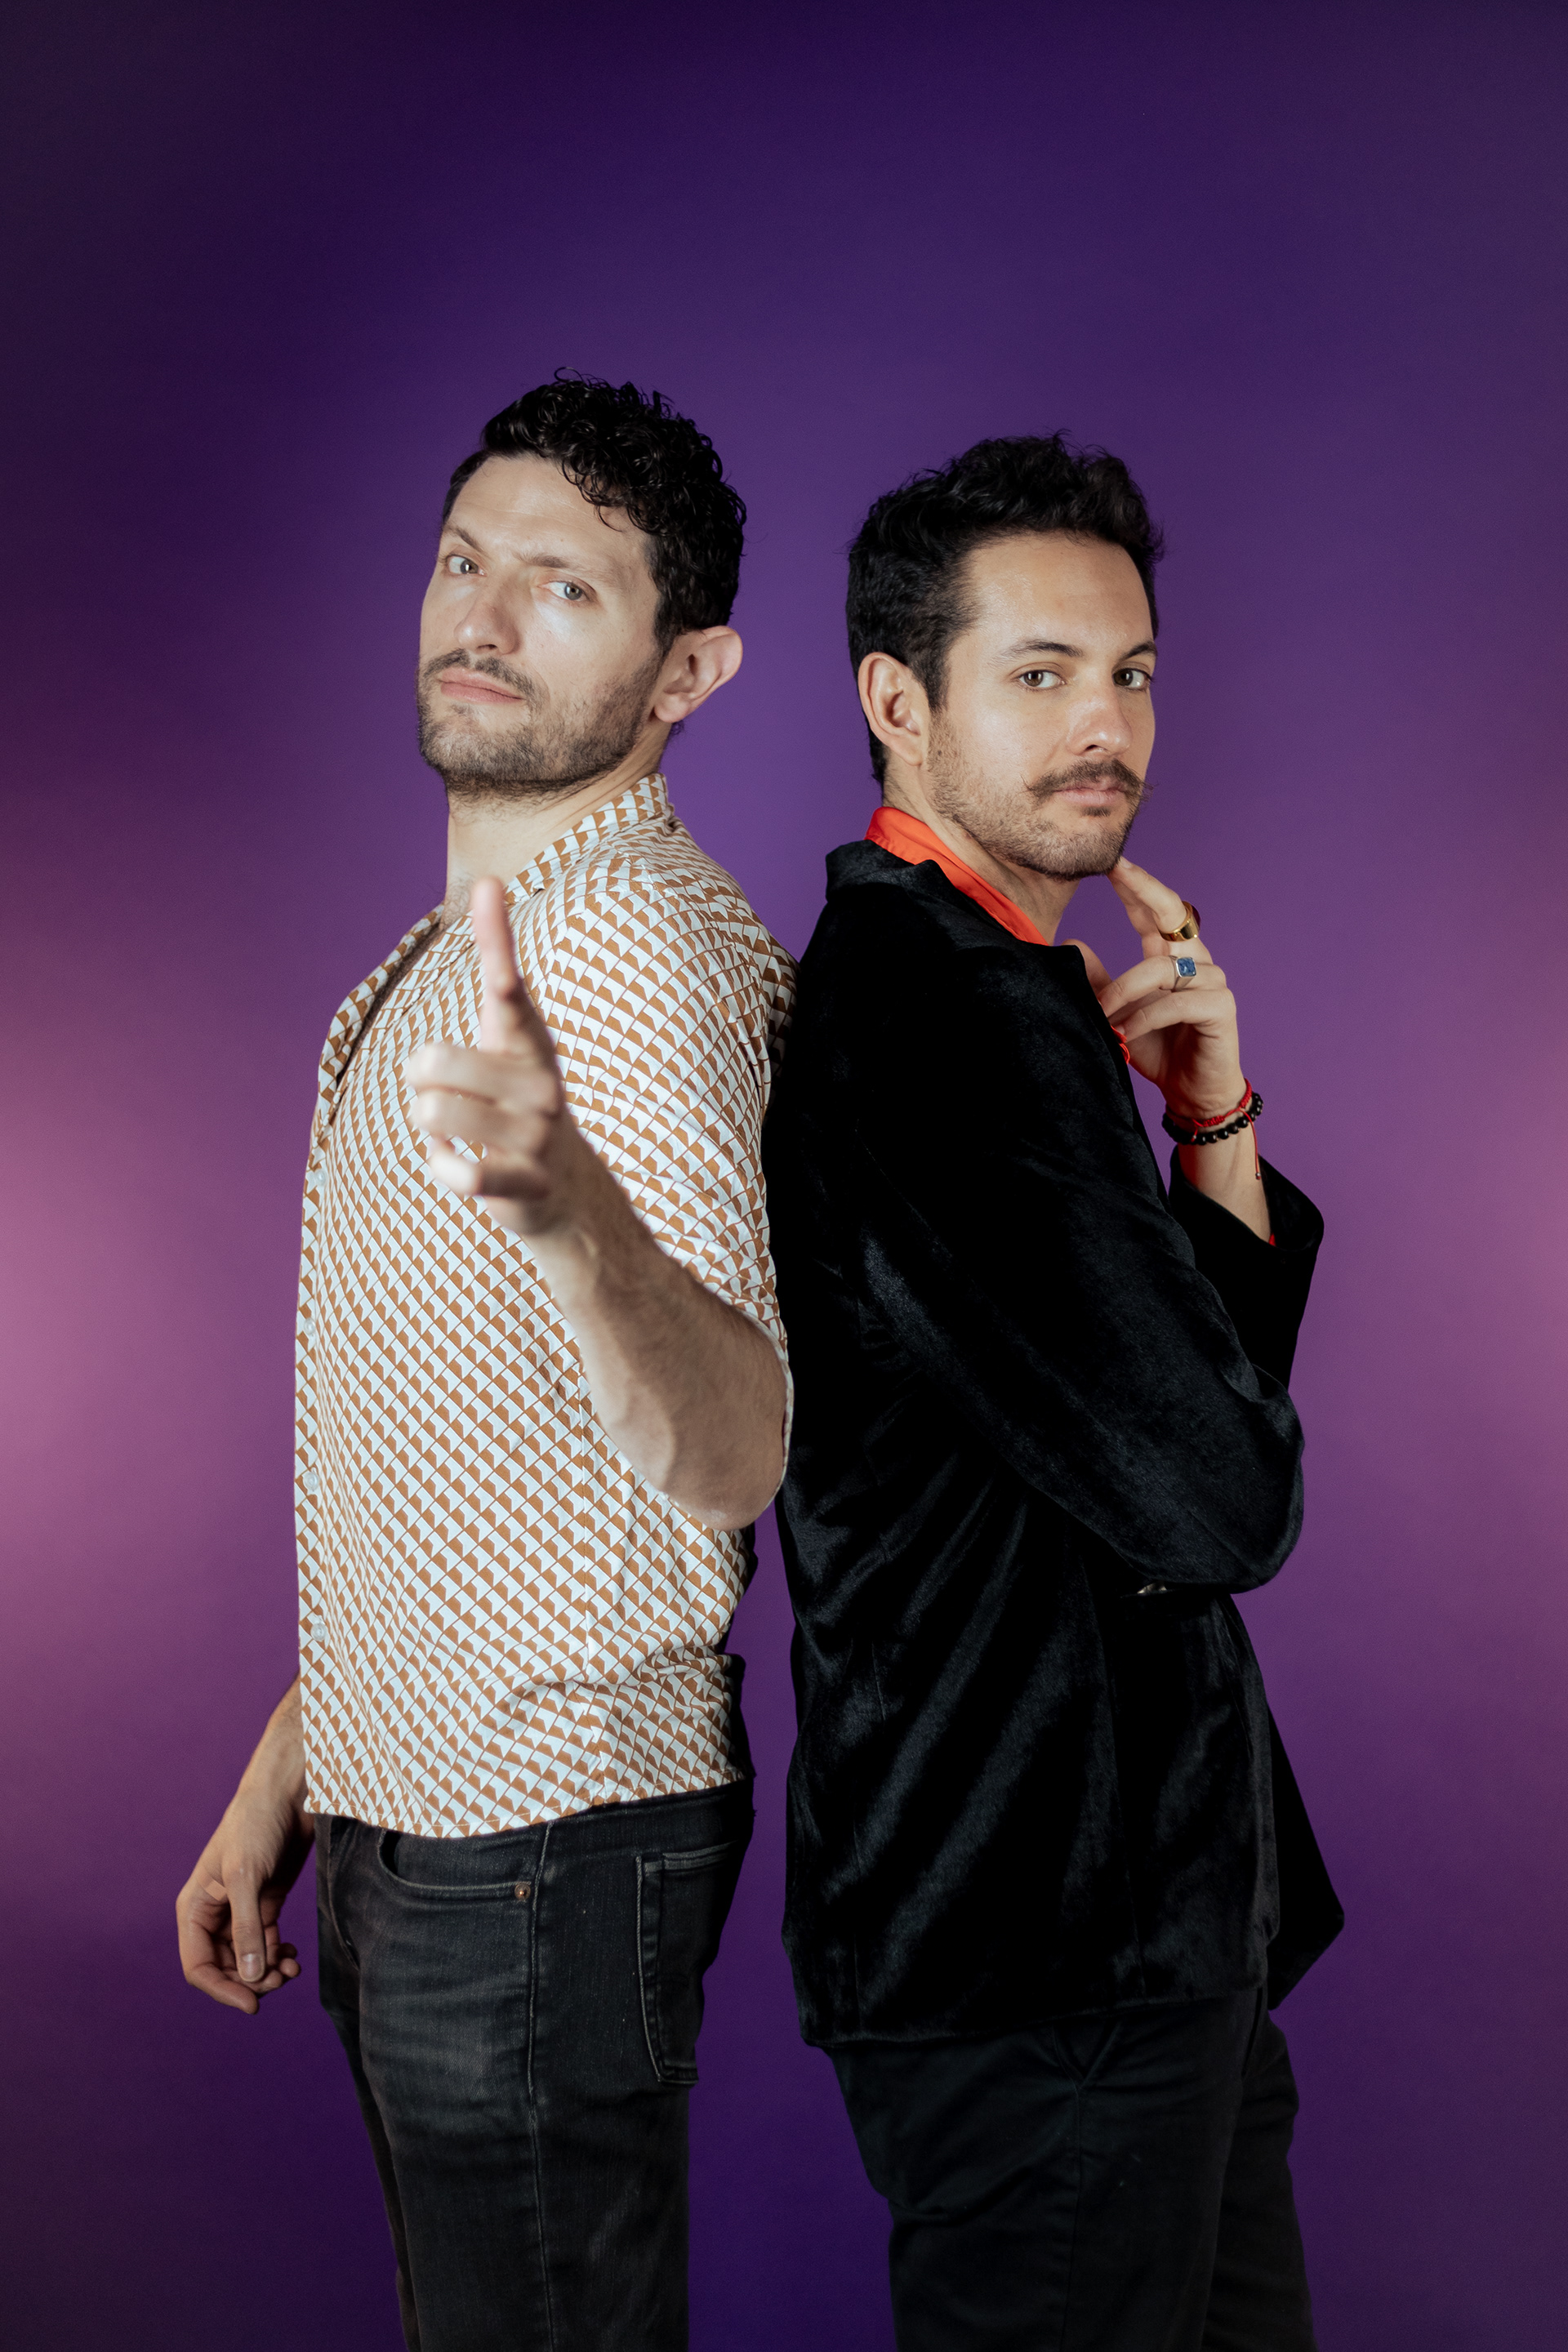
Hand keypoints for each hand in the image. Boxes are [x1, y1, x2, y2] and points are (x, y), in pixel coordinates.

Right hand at [176, 1683, 313, 2016]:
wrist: (287, 1796)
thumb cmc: (256, 1826)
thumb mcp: (247, 1877)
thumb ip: (248, 1929)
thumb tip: (251, 1979)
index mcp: (194, 1908)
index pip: (197, 1966)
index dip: (222, 1990)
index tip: (252, 2004)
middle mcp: (213, 1914)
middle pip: (224, 1968)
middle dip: (250, 1981)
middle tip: (281, 1981)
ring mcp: (240, 1910)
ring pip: (247, 1960)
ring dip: (267, 1972)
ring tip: (291, 1970)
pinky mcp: (265, 1904)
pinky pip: (265, 1944)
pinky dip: (278, 1956)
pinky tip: (293, 1958)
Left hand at [407, 877, 605, 1238]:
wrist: (574, 1192)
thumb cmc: (521, 1097)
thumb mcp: (510, 1033)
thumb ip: (496, 967)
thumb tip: (492, 879)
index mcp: (531, 1041)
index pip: (509, 985)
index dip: (495, 942)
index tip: (490, 887)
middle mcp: (541, 1084)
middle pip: (434, 1061)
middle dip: (418, 1077)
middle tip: (441, 1089)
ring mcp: (536, 1135)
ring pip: (433, 1113)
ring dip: (427, 1120)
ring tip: (451, 1127)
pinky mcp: (524, 1185)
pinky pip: (457, 1172)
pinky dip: (443, 1168)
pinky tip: (459, 1165)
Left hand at [1066, 856, 1244, 1122]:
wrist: (1192, 1095)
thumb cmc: (1157, 1050)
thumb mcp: (1118, 1013)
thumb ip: (1098, 981)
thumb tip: (1070, 944)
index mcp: (1170, 956)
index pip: (1152, 911)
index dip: (1133, 886)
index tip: (1110, 862)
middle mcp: (1195, 960)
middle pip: (1172, 912)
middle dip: (1143, 889)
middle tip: (1116, 870)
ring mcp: (1211, 981)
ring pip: (1158, 968)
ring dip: (1121, 993)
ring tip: (1102, 1019)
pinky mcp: (1220, 1007)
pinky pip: (1174, 1002)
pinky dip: (1144, 1018)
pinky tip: (1125, 1034)